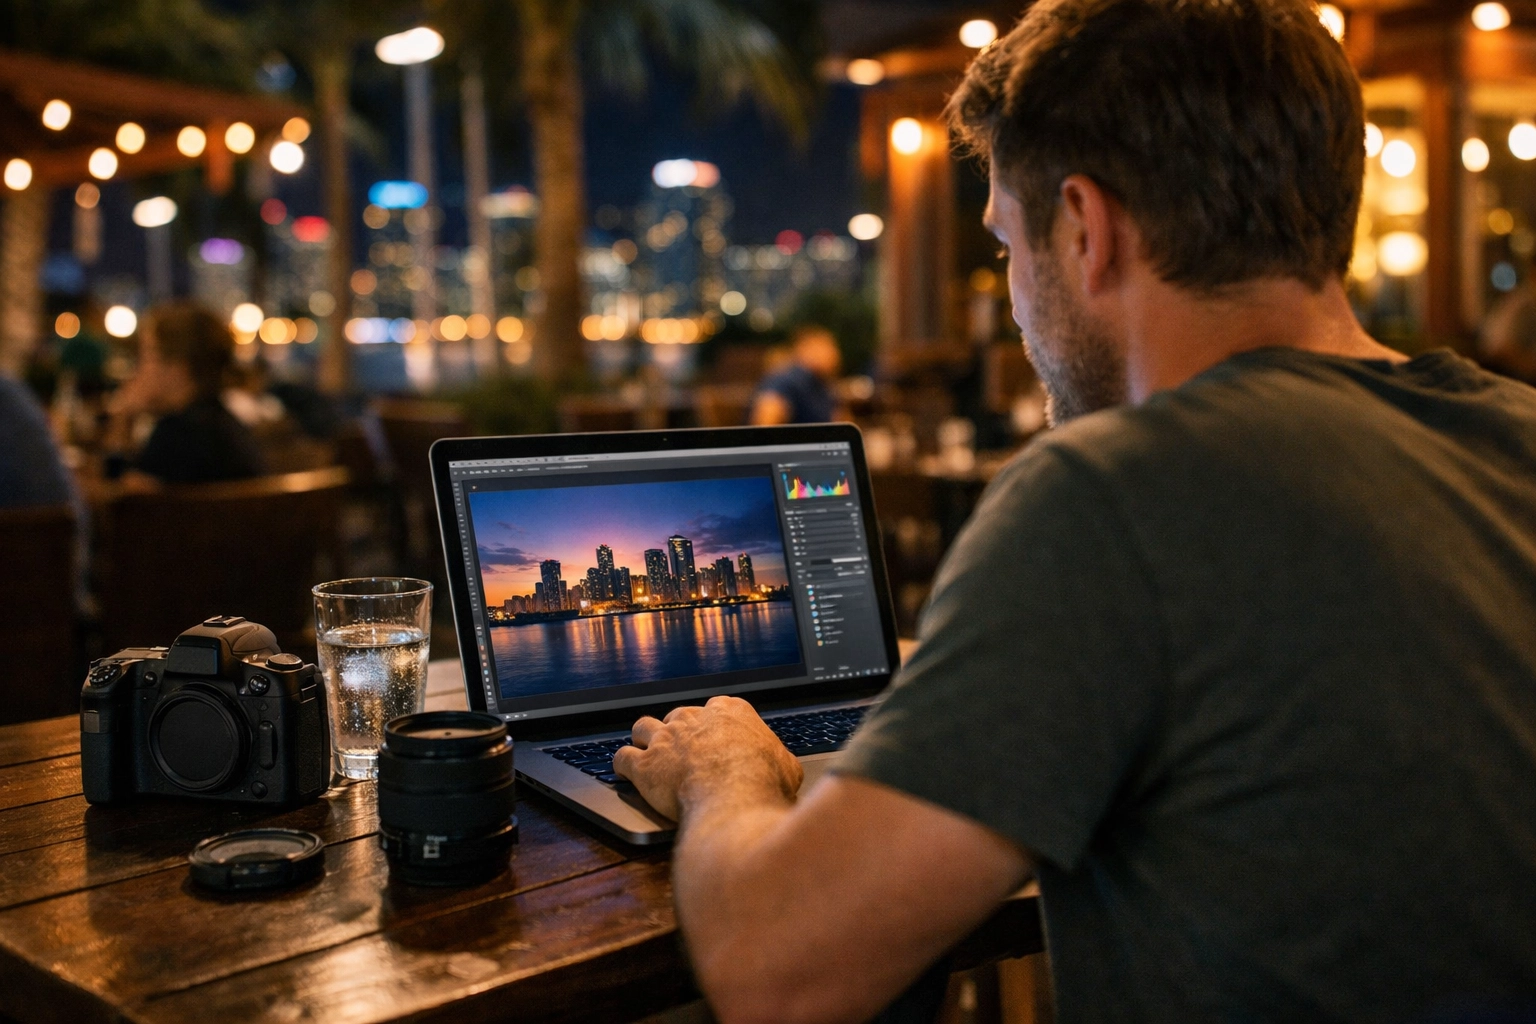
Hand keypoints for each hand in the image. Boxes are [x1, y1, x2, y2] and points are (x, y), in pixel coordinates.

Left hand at [613, 696, 802, 821]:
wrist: (734, 797)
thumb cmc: (763, 781)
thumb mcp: (787, 766)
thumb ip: (779, 760)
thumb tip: (785, 769)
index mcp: (730, 712)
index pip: (716, 707)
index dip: (712, 725)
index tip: (713, 737)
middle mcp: (694, 718)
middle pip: (678, 716)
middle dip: (678, 732)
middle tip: (682, 752)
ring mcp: (666, 738)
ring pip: (643, 726)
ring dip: (644, 739)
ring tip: (646, 752)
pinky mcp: (644, 764)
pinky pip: (622, 757)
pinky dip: (622, 765)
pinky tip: (624, 772)